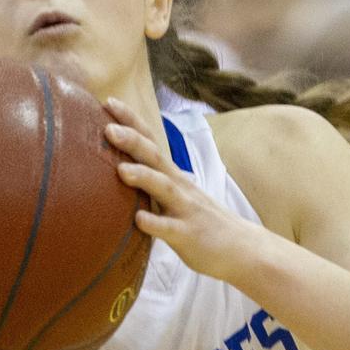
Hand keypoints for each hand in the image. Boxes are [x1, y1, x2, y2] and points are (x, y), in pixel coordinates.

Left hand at [104, 98, 266, 280]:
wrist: (242, 247)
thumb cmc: (202, 221)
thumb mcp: (177, 196)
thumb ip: (153, 184)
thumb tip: (120, 172)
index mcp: (173, 176)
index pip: (150, 142)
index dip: (131, 122)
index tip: (108, 102)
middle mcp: (179, 187)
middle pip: (155, 157)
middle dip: (132, 140)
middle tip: (108, 128)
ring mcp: (185, 210)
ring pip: (163, 189)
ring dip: (143, 177)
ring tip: (121, 170)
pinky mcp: (189, 235)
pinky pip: (170, 228)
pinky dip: (154, 223)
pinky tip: (138, 220)